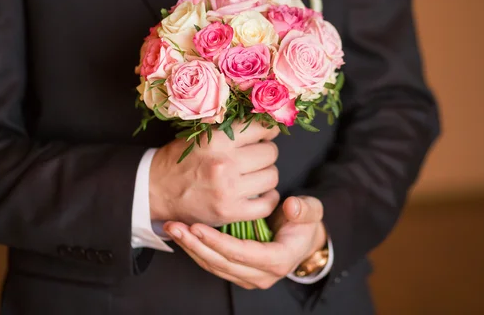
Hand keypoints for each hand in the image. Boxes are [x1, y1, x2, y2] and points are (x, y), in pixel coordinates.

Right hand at [149, 122, 280, 225]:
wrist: (155, 190)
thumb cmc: (179, 160)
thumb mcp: (200, 136)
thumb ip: (230, 131)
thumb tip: (266, 127)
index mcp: (216, 140)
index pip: (261, 128)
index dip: (268, 130)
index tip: (268, 133)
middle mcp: (224, 164)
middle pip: (270, 153)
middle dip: (266, 153)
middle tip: (256, 156)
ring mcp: (229, 190)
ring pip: (271, 176)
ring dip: (266, 174)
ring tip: (255, 174)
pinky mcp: (230, 212)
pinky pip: (267, 203)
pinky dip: (267, 198)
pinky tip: (259, 193)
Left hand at [164, 196, 326, 289]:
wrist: (303, 240)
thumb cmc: (304, 223)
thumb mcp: (311, 212)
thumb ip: (304, 209)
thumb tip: (291, 205)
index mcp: (278, 260)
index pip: (242, 254)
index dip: (218, 241)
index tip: (198, 226)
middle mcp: (261, 275)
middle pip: (222, 263)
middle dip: (195, 245)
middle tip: (175, 226)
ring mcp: (248, 277)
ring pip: (213, 266)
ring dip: (191, 248)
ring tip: (172, 229)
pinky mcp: (238, 274)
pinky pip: (213, 264)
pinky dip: (196, 250)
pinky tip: (182, 235)